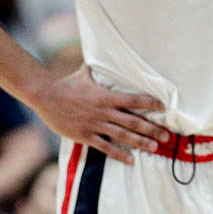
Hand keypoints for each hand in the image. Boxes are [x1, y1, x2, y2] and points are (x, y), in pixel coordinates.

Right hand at [30, 65, 169, 163]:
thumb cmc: (66, 84)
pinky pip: (105, 147)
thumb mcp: (85, 73)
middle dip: (152, 128)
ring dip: (141, 142)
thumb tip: (106, 53)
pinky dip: (119, 154)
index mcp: (107, 96)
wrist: (45, 96)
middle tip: (167, 135)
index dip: (151, 104)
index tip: (164, 108)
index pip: (134, 100)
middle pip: (134, 121)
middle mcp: (104, 111)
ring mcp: (95, 125)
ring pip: (123, 136)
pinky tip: (131, 160)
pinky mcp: (85, 136)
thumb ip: (99, 68)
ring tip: (155, 147)